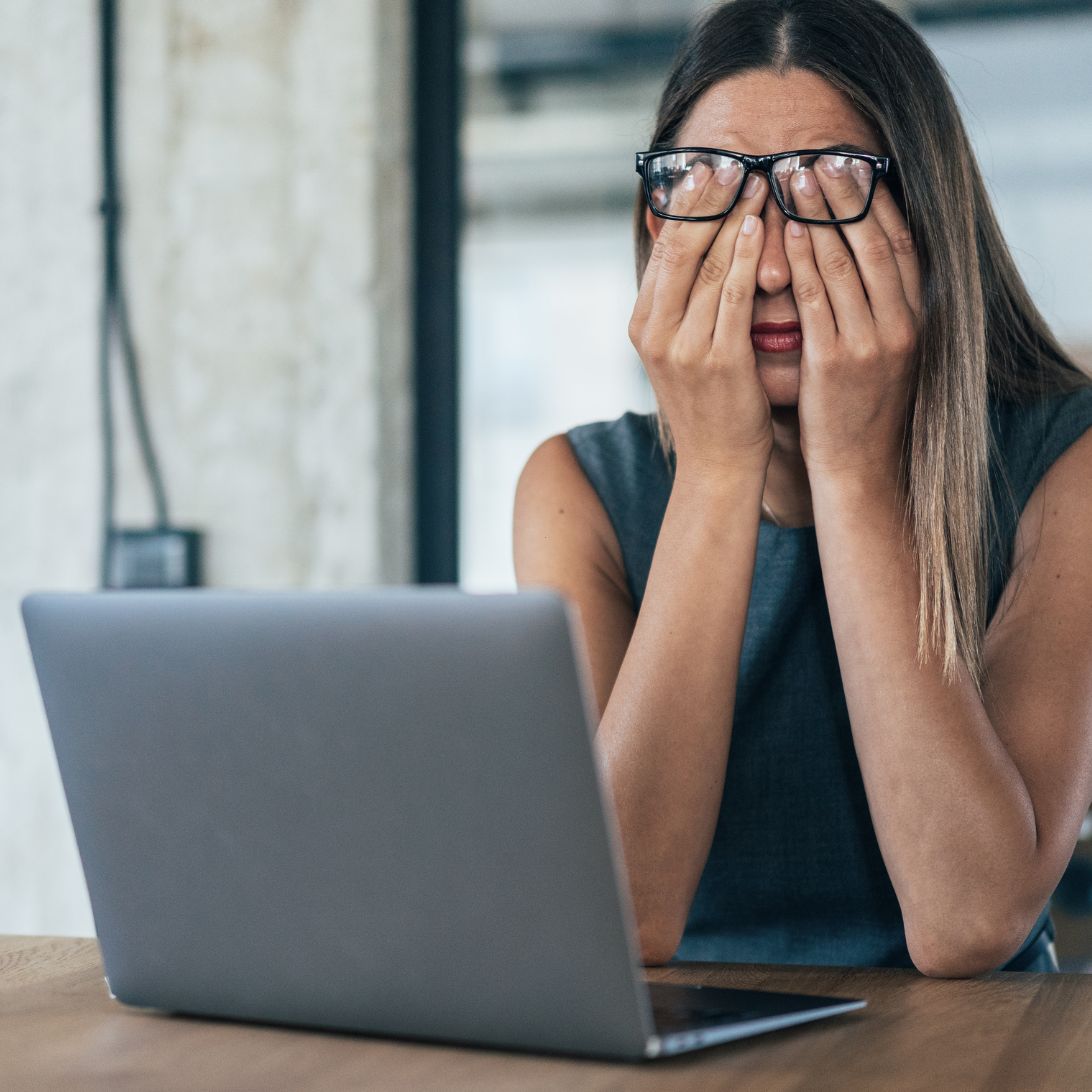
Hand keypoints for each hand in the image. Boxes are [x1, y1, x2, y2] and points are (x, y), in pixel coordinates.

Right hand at [628, 163, 773, 482]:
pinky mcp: (718, 359)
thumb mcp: (682, 348)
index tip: (708, 167)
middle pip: (681, 249)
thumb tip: (693, 246)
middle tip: (732, 158)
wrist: (718, 463)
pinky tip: (762, 225)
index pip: (663, 250)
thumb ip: (683, 301)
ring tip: (759, 179)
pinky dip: (748, 255)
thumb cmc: (710, 402)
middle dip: (708, 199)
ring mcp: (684, 346)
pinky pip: (734, 295)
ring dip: (736, 216)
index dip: (686, 205)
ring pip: (709, 265)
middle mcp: (655, 332)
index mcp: (642, 324)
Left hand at [783, 163, 920, 484]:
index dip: (874, 199)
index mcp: (914, 316)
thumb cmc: (857, 406)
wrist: (857, 466)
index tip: (851, 163)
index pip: (899, 242)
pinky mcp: (836, 362)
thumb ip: (870, 305)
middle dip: (843, 195)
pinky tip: (787, 232)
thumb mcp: (878, 350)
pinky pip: (818, 300)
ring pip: (845, 263)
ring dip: (818, 215)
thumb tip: (851, 255)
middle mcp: (900, 323)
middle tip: (815, 156)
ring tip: (793, 177)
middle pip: (873, 242)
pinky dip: (804, 262)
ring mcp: (871, 342)